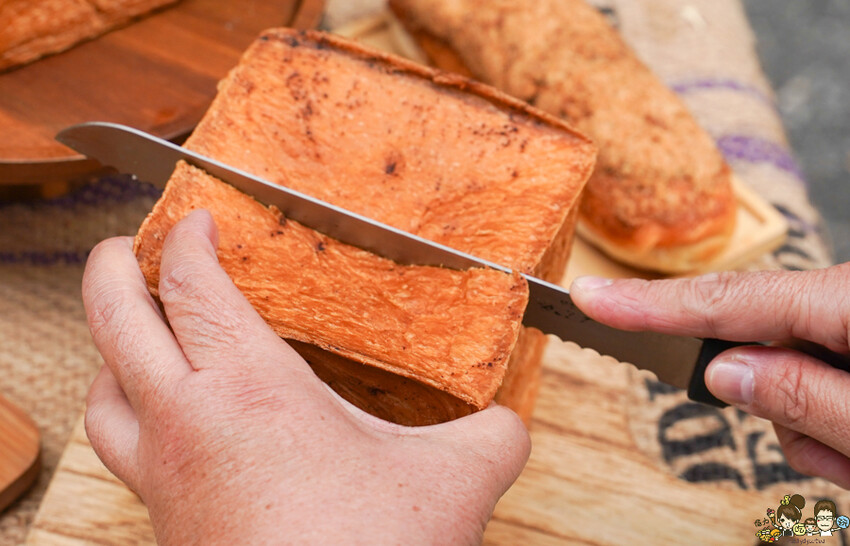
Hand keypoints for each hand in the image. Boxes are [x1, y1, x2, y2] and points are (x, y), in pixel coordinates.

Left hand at [83, 209, 529, 544]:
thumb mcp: (453, 480)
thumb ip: (492, 435)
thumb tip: (510, 422)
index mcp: (248, 387)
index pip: (195, 286)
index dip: (190, 240)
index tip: (199, 220)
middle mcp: (187, 423)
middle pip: (114, 320)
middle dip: (115, 268)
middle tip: (130, 246)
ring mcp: (165, 477)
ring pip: (102, 392)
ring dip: (110, 349)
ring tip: (137, 333)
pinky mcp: (167, 522)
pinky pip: (122, 450)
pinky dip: (127, 415)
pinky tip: (170, 425)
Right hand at [570, 266, 849, 488]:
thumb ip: (801, 396)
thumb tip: (721, 372)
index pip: (729, 299)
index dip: (651, 303)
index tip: (589, 297)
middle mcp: (846, 299)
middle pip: (762, 341)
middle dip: (777, 401)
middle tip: (836, 446)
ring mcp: (849, 322)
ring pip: (788, 374)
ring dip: (813, 426)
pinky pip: (816, 384)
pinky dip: (831, 426)